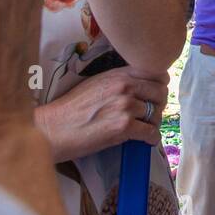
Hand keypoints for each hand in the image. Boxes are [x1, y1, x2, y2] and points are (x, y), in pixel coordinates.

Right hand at [35, 66, 167, 161]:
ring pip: (157, 114)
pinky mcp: (124, 127)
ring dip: (153, 124)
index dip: (159, 86)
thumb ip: (120, 81)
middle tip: (150, 115)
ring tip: (143, 129)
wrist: (54, 129)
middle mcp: (125, 86)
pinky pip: (152, 133)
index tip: (154, 96)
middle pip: (161, 93)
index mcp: (119, 74)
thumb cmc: (72, 108)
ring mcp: (125, 106)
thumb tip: (142, 87)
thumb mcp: (97, 84)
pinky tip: (145, 141)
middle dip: (158, 105)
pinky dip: (151, 139)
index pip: (156, 73)